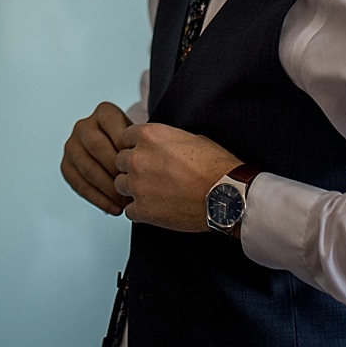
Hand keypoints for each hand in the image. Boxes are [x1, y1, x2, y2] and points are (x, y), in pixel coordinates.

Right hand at [62, 101, 133, 214]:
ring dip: (107, 188)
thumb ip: (143, 146)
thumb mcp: (141, 137)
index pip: (114, 129)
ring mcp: (72, 145)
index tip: (141, 168)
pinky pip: (79, 185)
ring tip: (125, 201)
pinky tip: (113, 207)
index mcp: (105, 112)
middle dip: (115, 171)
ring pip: (87, 168)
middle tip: (132, 188)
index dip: (127, 150)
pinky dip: (98, 199)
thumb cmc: (134, 146)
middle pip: (97, 147)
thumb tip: (153, 164)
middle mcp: (84, 126)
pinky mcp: (66, 165)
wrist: (119, 150)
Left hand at [115, 123, 241, 232]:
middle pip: (119, 161)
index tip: (145, 154)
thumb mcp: (191, 138)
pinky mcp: (142, 210)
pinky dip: (140, 211)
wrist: (226, 195)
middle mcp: (138, 158)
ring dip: (133, 188)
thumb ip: (166, 140)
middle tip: (151, 175)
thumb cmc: (215, 166)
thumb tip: (160, 145)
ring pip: (119, 185)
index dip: (135, 146)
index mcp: (149, 135)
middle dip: (132, 167)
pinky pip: (129, 210)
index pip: (125, 137)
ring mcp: (138, 185)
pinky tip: (156, 209)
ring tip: (153, 193)